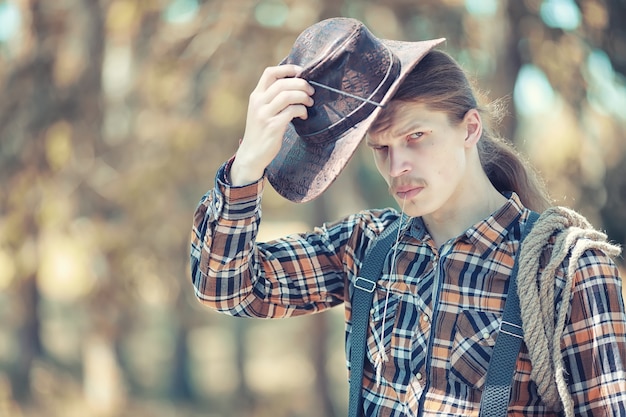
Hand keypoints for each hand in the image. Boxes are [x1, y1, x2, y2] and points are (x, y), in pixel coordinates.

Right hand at [230, 65, 314, 185]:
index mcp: (256, 96)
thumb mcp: (261, 111)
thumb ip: (272, 98)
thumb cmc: (261, 131)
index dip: (287, 69)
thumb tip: (295, 85)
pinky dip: (302, 111)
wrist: (251, 154)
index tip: (301, 72)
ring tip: (310, 103)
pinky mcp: (273, 126)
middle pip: (282, 83)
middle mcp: (258, 102)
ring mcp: (264, 114)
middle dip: (301, 84)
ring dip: (303, 97)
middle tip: (311, 91)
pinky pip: (291, 111)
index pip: (270, 72)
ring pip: (287, 95)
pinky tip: (304, 116)